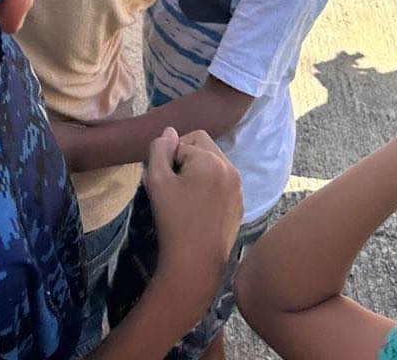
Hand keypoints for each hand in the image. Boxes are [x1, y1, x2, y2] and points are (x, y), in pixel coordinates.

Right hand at [145, 128, 242, 286]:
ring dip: (196, 172)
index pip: (183, 141)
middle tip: (170, 185)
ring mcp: (238, 189)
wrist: (195, 265)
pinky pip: (221, 184)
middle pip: (202, 147)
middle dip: (184, 159)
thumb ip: (159, 149)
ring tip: (182, 197)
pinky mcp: (239, 206)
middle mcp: (230, 169)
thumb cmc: (173, 220)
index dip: (168, 157)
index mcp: (212, 160)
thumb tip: (169, 131)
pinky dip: (208, 188)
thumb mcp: (157, 180)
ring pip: (212, 165)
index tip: (161, 179)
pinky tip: (197, 210)